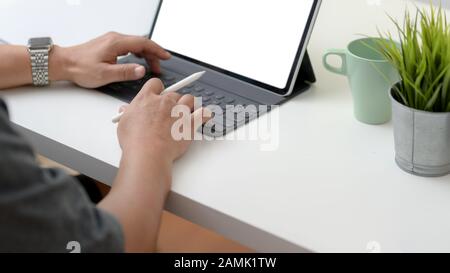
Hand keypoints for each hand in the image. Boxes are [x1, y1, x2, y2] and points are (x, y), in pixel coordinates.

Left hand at [49, 32, 170, 87]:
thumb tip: (141, 70)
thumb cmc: (80, 68)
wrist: (64, 64)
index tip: (166, 56)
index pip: (143, 43)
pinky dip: (138, 53)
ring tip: (152, 66)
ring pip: (135, 44)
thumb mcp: (105, 74)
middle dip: (153, 54)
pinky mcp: (109, 45)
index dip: (157, 50)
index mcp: (116, 43)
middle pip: (141, 43)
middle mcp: (114, 38)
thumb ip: (125, 72)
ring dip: (146, 54)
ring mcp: (111, 40)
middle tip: (159, 67)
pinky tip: (139, 61)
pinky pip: (129, 46)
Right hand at [117, 78, 208, 177]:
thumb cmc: (135, 141)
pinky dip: (205, 114)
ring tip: (187, 112)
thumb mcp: (124, 123)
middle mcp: (165, 102)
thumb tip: (125, 109)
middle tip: (171, 111)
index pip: (156, 84)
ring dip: (189, 104)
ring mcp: (180, 112)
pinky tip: (204, 116)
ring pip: (190, 99)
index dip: (158, 90)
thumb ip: (128, 113)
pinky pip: (204, 113)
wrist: (148, 153)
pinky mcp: (190, 124)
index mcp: (147, 98)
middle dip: (174, 101)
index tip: (158, 96)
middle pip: (174, 93)